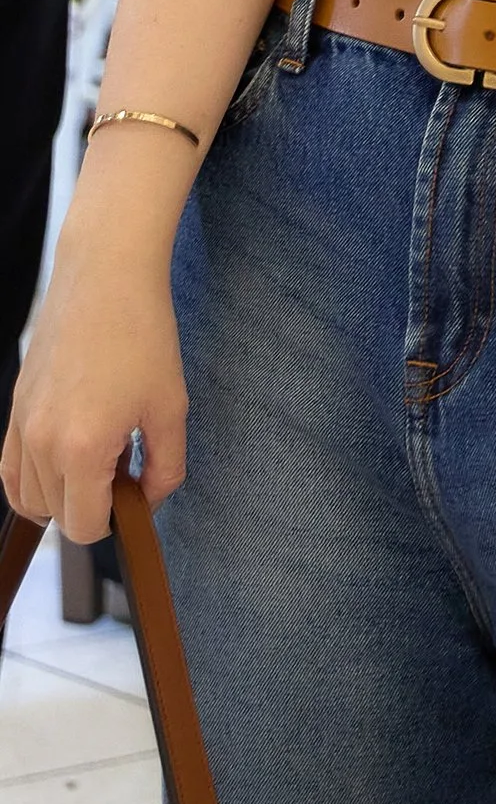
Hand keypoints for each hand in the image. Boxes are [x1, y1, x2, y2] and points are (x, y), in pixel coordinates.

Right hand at [3, 236, 188, 542]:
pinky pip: (9, 470)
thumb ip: (165, 467)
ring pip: (30, 498)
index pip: (85, 526)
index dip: (115, 520)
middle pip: (57, 516)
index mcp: (81, 449)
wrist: (105, 277)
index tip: (136, 489)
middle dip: (93, 504)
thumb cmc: (143, 336)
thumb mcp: (171, 406)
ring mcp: (21, 426)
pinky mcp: (14, 408)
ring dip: (64, 492)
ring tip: (100, 450)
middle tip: (125, 461)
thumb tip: (148, 500)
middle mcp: (41, 444)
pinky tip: (66, 458)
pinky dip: (33, 479)